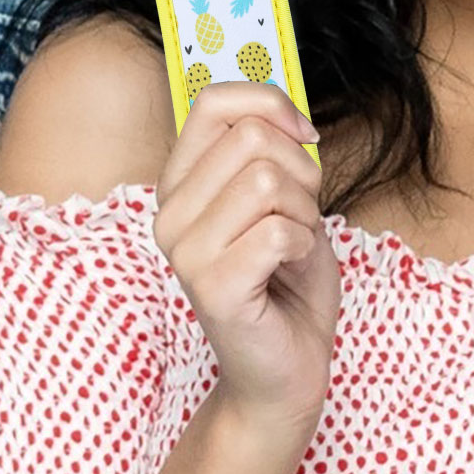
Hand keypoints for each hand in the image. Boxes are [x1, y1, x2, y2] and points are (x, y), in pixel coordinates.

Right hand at [152, 82, 338, 435]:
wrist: (285, 373)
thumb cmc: (285, 281)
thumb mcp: (280, 198)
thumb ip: (268, 150)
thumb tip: (281, 107)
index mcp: (178, 181)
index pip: (213, 101)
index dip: (270, 103)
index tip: (305, 136)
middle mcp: (168, 210)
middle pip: (251, 137)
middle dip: (301, 172)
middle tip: (300, 215)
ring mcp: (184, 249)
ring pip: (268, 182)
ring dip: (304, 214)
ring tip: (293, 247)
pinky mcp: (211, 286)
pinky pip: (279, 232)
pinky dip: (305, 247)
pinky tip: (290, 271)